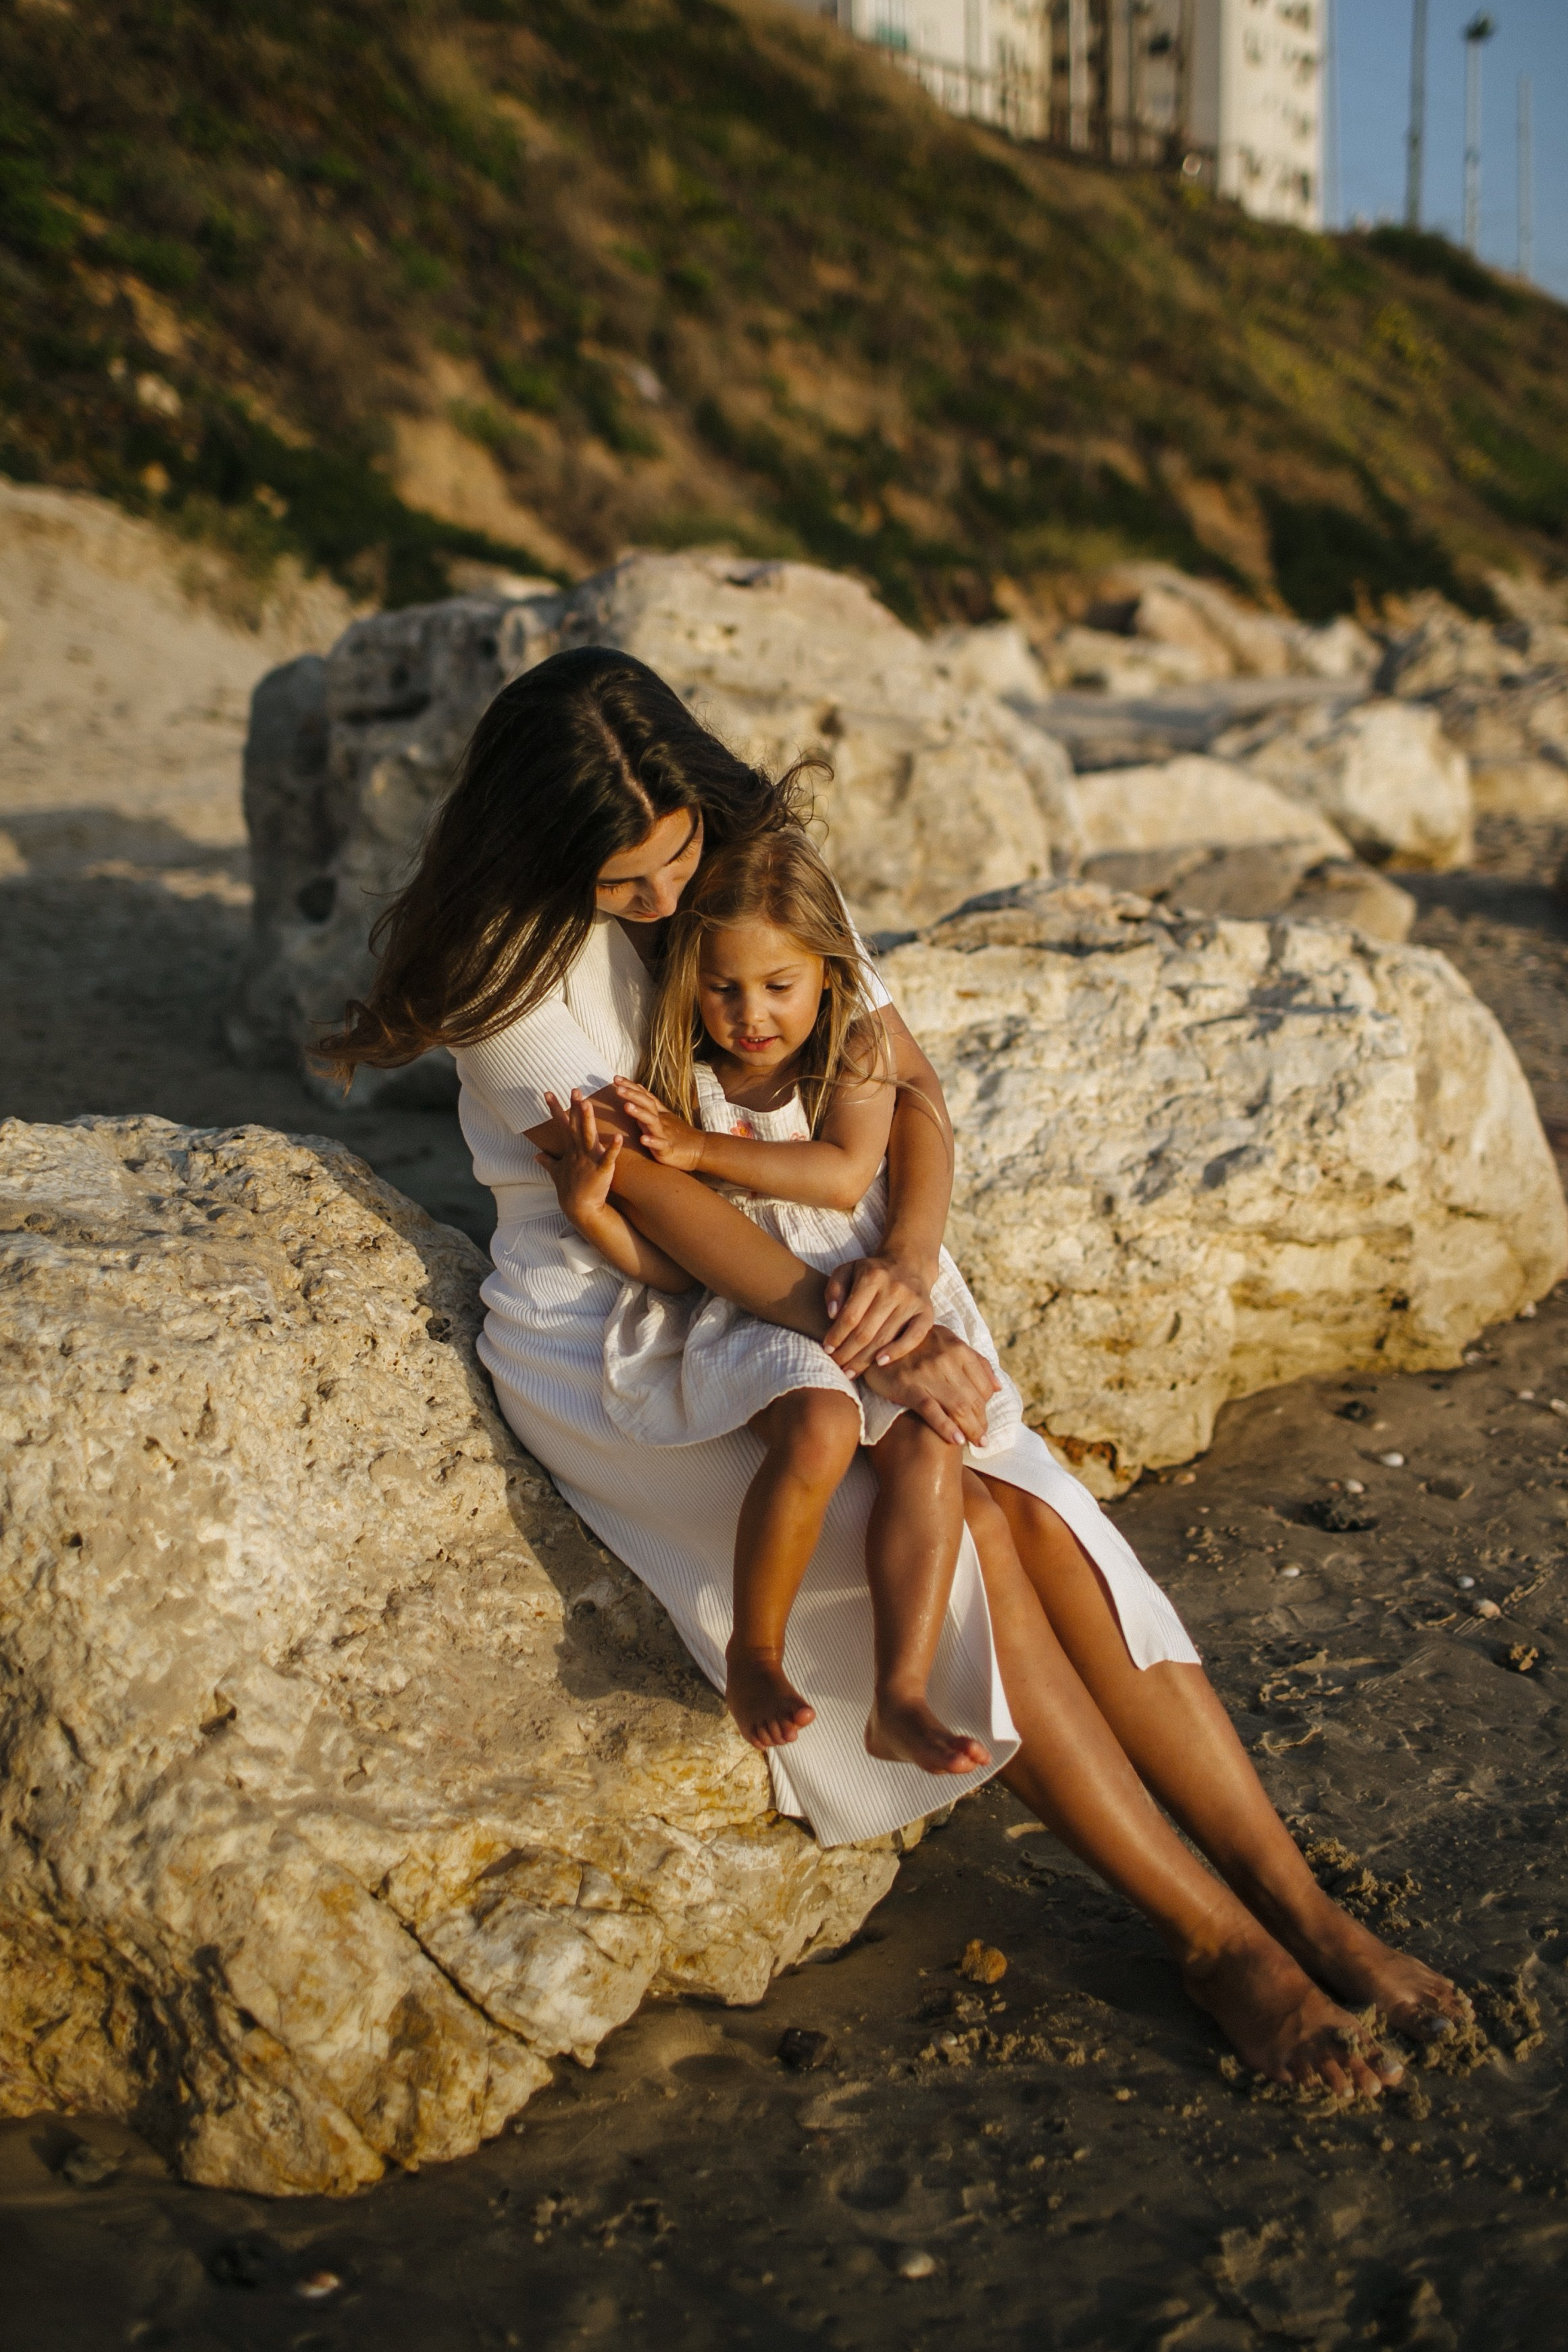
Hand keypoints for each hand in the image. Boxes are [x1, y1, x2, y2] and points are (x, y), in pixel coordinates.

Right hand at [538, 1089, 622, 1226]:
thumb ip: (548, 1162)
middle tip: (575, 1089)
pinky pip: (608, 1158)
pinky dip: (613, 1148)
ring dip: (587, 1120)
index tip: (548, 1093)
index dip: (554, 1108)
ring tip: (587, 1104)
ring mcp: (589, 1160)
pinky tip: (619, 1137)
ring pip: (588, 1136)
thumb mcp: (556, 1174)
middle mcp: (577, 1152)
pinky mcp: (602, 1170)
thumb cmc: (570, 1191)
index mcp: (569, 1150)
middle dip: (573, 1107)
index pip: (560, 1124)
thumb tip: (536, 1155)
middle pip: (574, 1125)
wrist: (581, 1210)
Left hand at [611, 1078, 707, 1171]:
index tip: (616, 1078)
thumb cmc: (679, 1133)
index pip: (644, 1096)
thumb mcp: (663, 1116)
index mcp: (658, 1113)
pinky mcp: (668, 1148)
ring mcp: (665, 1133)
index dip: (630, 1086)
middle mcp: (661, 1120)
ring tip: (626, 1107)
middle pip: (647, 1104)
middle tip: (618, 1088)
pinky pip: (661, 1144)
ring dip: (639, 1113)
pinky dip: (652, 1141)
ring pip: (652, 1121)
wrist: (701, 1149)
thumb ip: (650, 1103)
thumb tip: (637, 1088)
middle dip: (632, 1095)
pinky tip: (643, 1139)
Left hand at [822, 1253, 935, 1375]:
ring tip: (850, 1371)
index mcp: (873, 1276)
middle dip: (847, 1352)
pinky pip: (913, 1338)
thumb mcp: (847, 1271)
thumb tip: (832, 1314)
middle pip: (866, 1331)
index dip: (837, 1335)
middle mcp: (895, 1288)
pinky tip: (880, 1363)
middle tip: (837, 1365)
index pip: (851, 1315)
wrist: (909, 1265)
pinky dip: (897, 1352)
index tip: (827, 1349)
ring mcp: (912, 1302)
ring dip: (865, 1359)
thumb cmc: (872, 1274)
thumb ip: (834, 1289)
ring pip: (885, 1338)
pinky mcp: (927, 1313)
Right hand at [863, 1327, 998, 1448]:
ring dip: (971, 1429)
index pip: (984, 1385)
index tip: (983, 1420)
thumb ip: (974, 1361)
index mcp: (958, 1348)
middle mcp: (946, 1359)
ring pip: (958, 1406)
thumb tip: (998, 1387)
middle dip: (981, 1422)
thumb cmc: (915, 1344)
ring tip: (976, 1443)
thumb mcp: (946, 1341)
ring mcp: (927, 1373)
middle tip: (982, 1439)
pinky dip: (947, 1427)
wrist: (877, 1338)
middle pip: (973, 1399)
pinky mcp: (908, 1387)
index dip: (987, 1406)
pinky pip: (932, 1410)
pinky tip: (957, 1440)